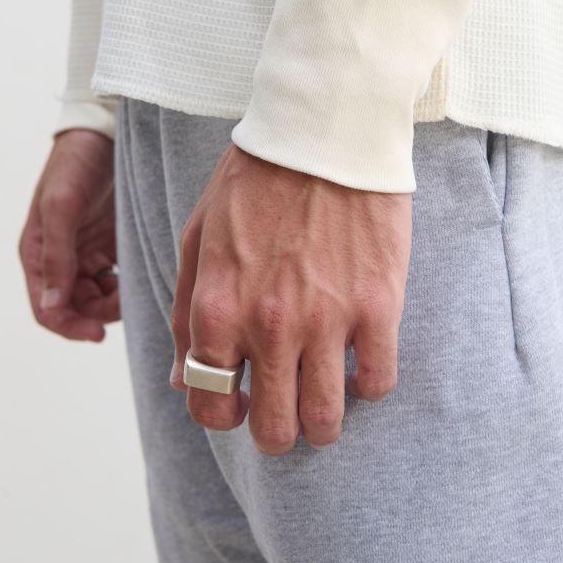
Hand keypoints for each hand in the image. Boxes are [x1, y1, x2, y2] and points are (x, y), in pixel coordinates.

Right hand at [19, 129, 118, 340]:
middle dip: (99, 313)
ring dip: (116, 300)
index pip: (48, 309)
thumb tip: (53, 306)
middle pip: (77, 307)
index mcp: (39, 255)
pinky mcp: (112, 243)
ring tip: (135, 285)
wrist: (104, 132)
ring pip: (100, 297)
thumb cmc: (75, 164)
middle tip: (127, 300)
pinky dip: (128, 283)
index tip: (98, 334)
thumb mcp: (61, 208)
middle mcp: (62, 259)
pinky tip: (142, 274)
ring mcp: (88, 252)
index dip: (70, 327)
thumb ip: (57, 257)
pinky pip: (118, 277)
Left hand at [170, 144, 412, 453]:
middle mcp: (268, 325)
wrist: (324, 130)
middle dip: (276, 431)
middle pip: (273, 427)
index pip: (210, 403)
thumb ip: (186, 312)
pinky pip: (379, 381)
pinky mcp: (379, 306)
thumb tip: (182, 379)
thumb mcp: (199, 236)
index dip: (223, 413)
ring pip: (326, 419)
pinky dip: (370, 385)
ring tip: (326, 402)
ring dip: (323, 423)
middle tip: (285, 412)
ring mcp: (327, 320)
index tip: (240, 402)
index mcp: (218, 308)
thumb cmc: (256, 178)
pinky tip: (361, 363)